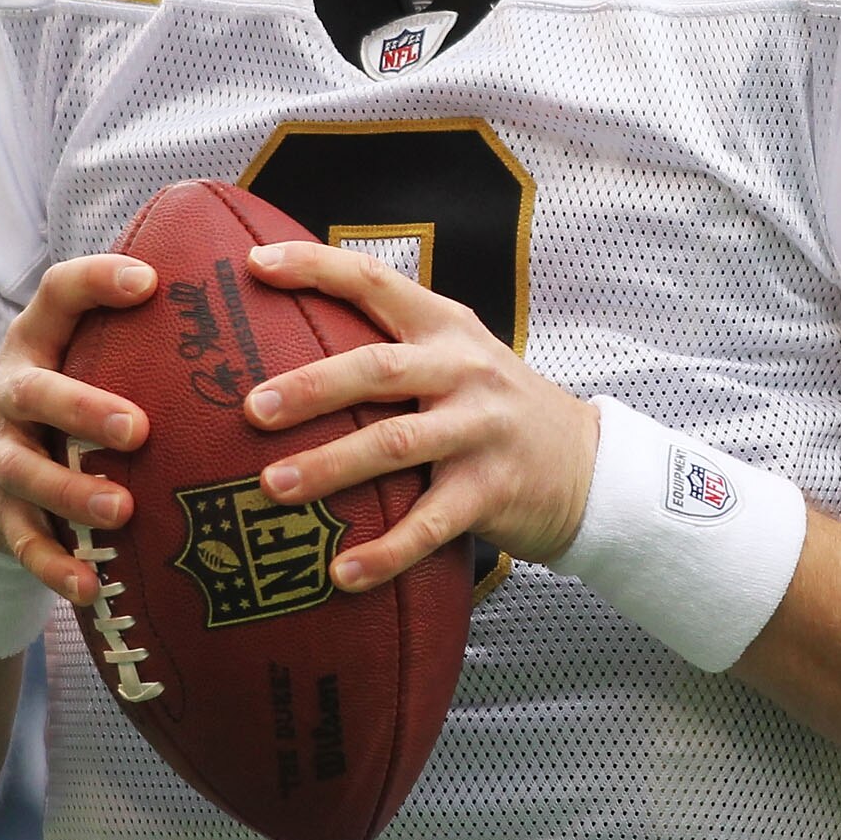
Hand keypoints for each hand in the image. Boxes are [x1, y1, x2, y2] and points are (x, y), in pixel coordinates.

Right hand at [0, 255, 154, 603]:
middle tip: (139, 429)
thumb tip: (259, 280)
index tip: (150, 280)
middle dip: (82, 409)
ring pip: (24, 472)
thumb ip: (147, 326)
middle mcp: (10, 391)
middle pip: (34, 392)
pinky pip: (23, 542)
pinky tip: (91, 586)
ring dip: (72, 492)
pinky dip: (54, 566)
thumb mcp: (90, 349)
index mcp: (39, 340)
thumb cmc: (72, 389)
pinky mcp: (0, 512)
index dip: (97, 282)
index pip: (59, 293)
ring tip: (123, 509)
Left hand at [239, 243, 599, 591]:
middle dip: (312, 387)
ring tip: (273, 487)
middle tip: (252, 408)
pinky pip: (429, 524)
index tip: (254, 264)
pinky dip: (385, 552)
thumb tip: (286, 340)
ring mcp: (481, 430)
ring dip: (330, 466)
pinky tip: (342, 575)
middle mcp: (464, 370)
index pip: (376, 281)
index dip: (316, 268)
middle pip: (380, 368)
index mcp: (446, 327)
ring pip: (396, 444)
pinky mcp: (492, 491)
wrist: (588, 465)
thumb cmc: (495, 410)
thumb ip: (394, 346)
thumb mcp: (459, 357)